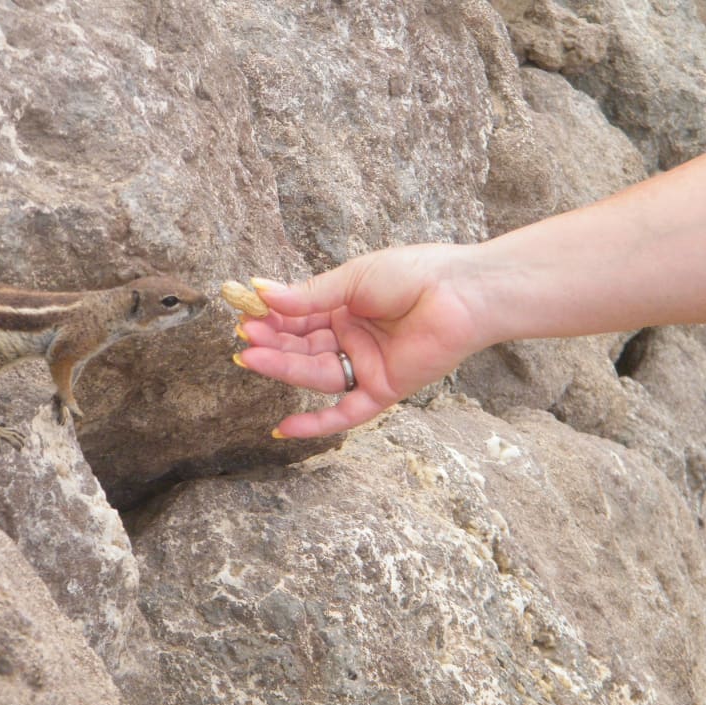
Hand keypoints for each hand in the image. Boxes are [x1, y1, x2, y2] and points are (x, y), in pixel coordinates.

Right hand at [235, 244, 485, 437]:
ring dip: (284, 368)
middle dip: (273, 344)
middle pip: (303, 348)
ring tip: (252, 357)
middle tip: (244, 339)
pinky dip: (317, 424)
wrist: (461, 291)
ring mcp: (366, 366)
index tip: (245, 315)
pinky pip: (346, 413)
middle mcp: (352, 338)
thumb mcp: (352, 280)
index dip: (272, 319)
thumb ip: (308, 296)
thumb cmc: (414, 274)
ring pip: (316, 374)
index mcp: (345, 308)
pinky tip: (284, 429)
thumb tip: (260, 292)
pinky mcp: (384, 389)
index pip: (299, 318)